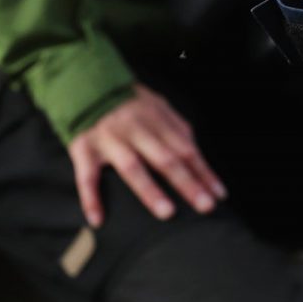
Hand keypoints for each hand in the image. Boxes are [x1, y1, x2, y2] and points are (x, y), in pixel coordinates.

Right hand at [67, 85, 225, 227]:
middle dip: (187, 183)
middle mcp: (135, 129)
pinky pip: (86, 176)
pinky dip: (91, 198)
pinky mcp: (84, 147)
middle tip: (205, 206)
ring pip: (131, 166)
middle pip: (165, 158)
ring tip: (166, 213)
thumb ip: (175, 128)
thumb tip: (195, 153)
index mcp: (156, 118)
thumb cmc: (126, 102)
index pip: (186, 149)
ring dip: (149, 190)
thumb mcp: (156, 105)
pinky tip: (98, 220)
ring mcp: (109, 139)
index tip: (219, 195)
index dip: (203, 172)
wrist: (83, 81)